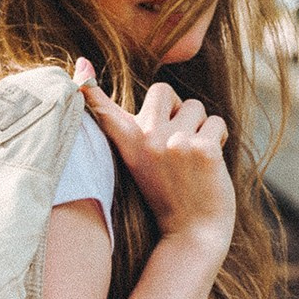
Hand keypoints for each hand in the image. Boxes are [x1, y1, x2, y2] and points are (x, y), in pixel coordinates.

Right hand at [74, 58, 234, 247]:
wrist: (193, 233)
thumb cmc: (168, 195)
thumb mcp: (140, 162)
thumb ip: (131, 129)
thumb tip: (107, 91)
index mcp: (127, 144)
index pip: (104, 111)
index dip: (88, 87)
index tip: (80, 65)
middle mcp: (147, 140)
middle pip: (162, 90)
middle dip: (177, 107)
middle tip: (178, 139)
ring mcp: (174, 144)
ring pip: (196, 107)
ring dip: (201, 127)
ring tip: (193, 158)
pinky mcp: (202, 150)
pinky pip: (216, 122)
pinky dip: (218, 139)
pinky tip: (210, 165)